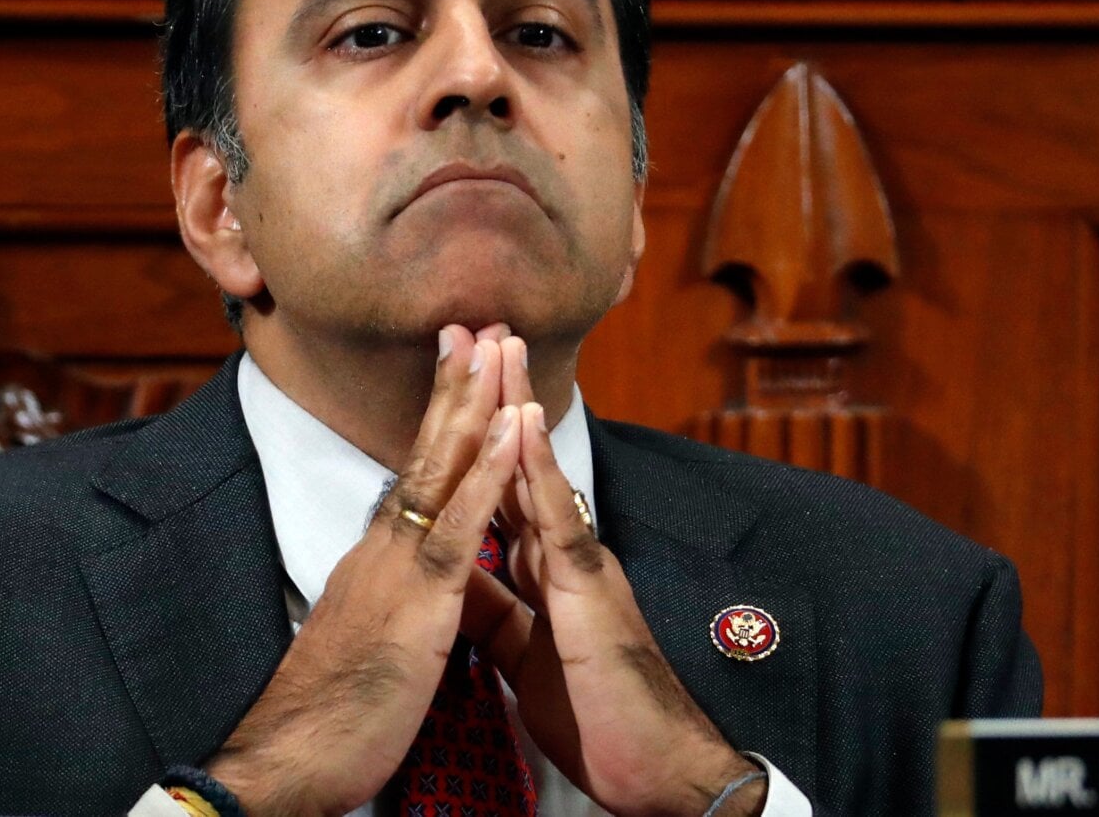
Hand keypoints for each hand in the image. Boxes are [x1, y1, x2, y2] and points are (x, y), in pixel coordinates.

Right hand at [205, 325, 521, 815]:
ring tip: (493, 346)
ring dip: (471, 404)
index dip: (441, 421)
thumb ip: (387, 600)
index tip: (459, 369)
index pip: (417, 474)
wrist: (291, 756)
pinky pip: (458, 525)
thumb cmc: (332, 711)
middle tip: (476, 322)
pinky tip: (508, 431)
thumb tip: (399, 581)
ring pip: (439, 469)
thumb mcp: (369, 640)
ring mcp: (398, 567)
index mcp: (379, 558)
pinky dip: (486, 473)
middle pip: (426, 450)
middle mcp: (383, 546)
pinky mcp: (417, 600)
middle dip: (455, 386)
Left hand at [465, 342, 763, 816]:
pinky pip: (557, 515)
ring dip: (517, 405)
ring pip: (537, 471)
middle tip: (474, 333)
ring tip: (499, 344)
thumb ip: (495, 610)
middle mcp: (561, 553)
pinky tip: (525, 417)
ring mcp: (579, 562)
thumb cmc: (595, 714)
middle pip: (516, 464)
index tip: (449, 389)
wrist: (649, 766)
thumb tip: (461, 582)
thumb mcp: (522, 655)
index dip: (475, 440)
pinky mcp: (589, 586)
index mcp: (540, 570)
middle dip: (494, 400)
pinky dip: (537, 464)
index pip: (499, 490)